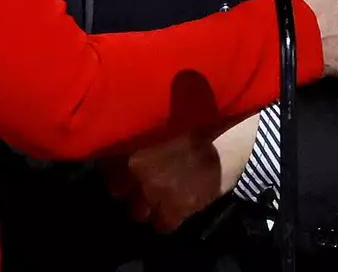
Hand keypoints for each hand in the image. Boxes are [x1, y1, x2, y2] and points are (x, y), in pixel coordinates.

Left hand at [108, 116, 258, 232]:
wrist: (231, 138)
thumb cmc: (202, 115)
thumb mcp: (167, 111)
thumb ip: (146, 121)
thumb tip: (134, 113)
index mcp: (131, 143)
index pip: (106, 164)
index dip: (114, 165)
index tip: (122, 163)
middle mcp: (136, 171)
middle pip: (118, 190)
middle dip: (129, 187)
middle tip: (142, 179)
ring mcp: (155, 193)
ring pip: (138, 212)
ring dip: (146, 205)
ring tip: (159, 196)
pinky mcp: (176, 210)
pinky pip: (162, 225)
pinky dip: (168, 218)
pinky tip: (176, 208)